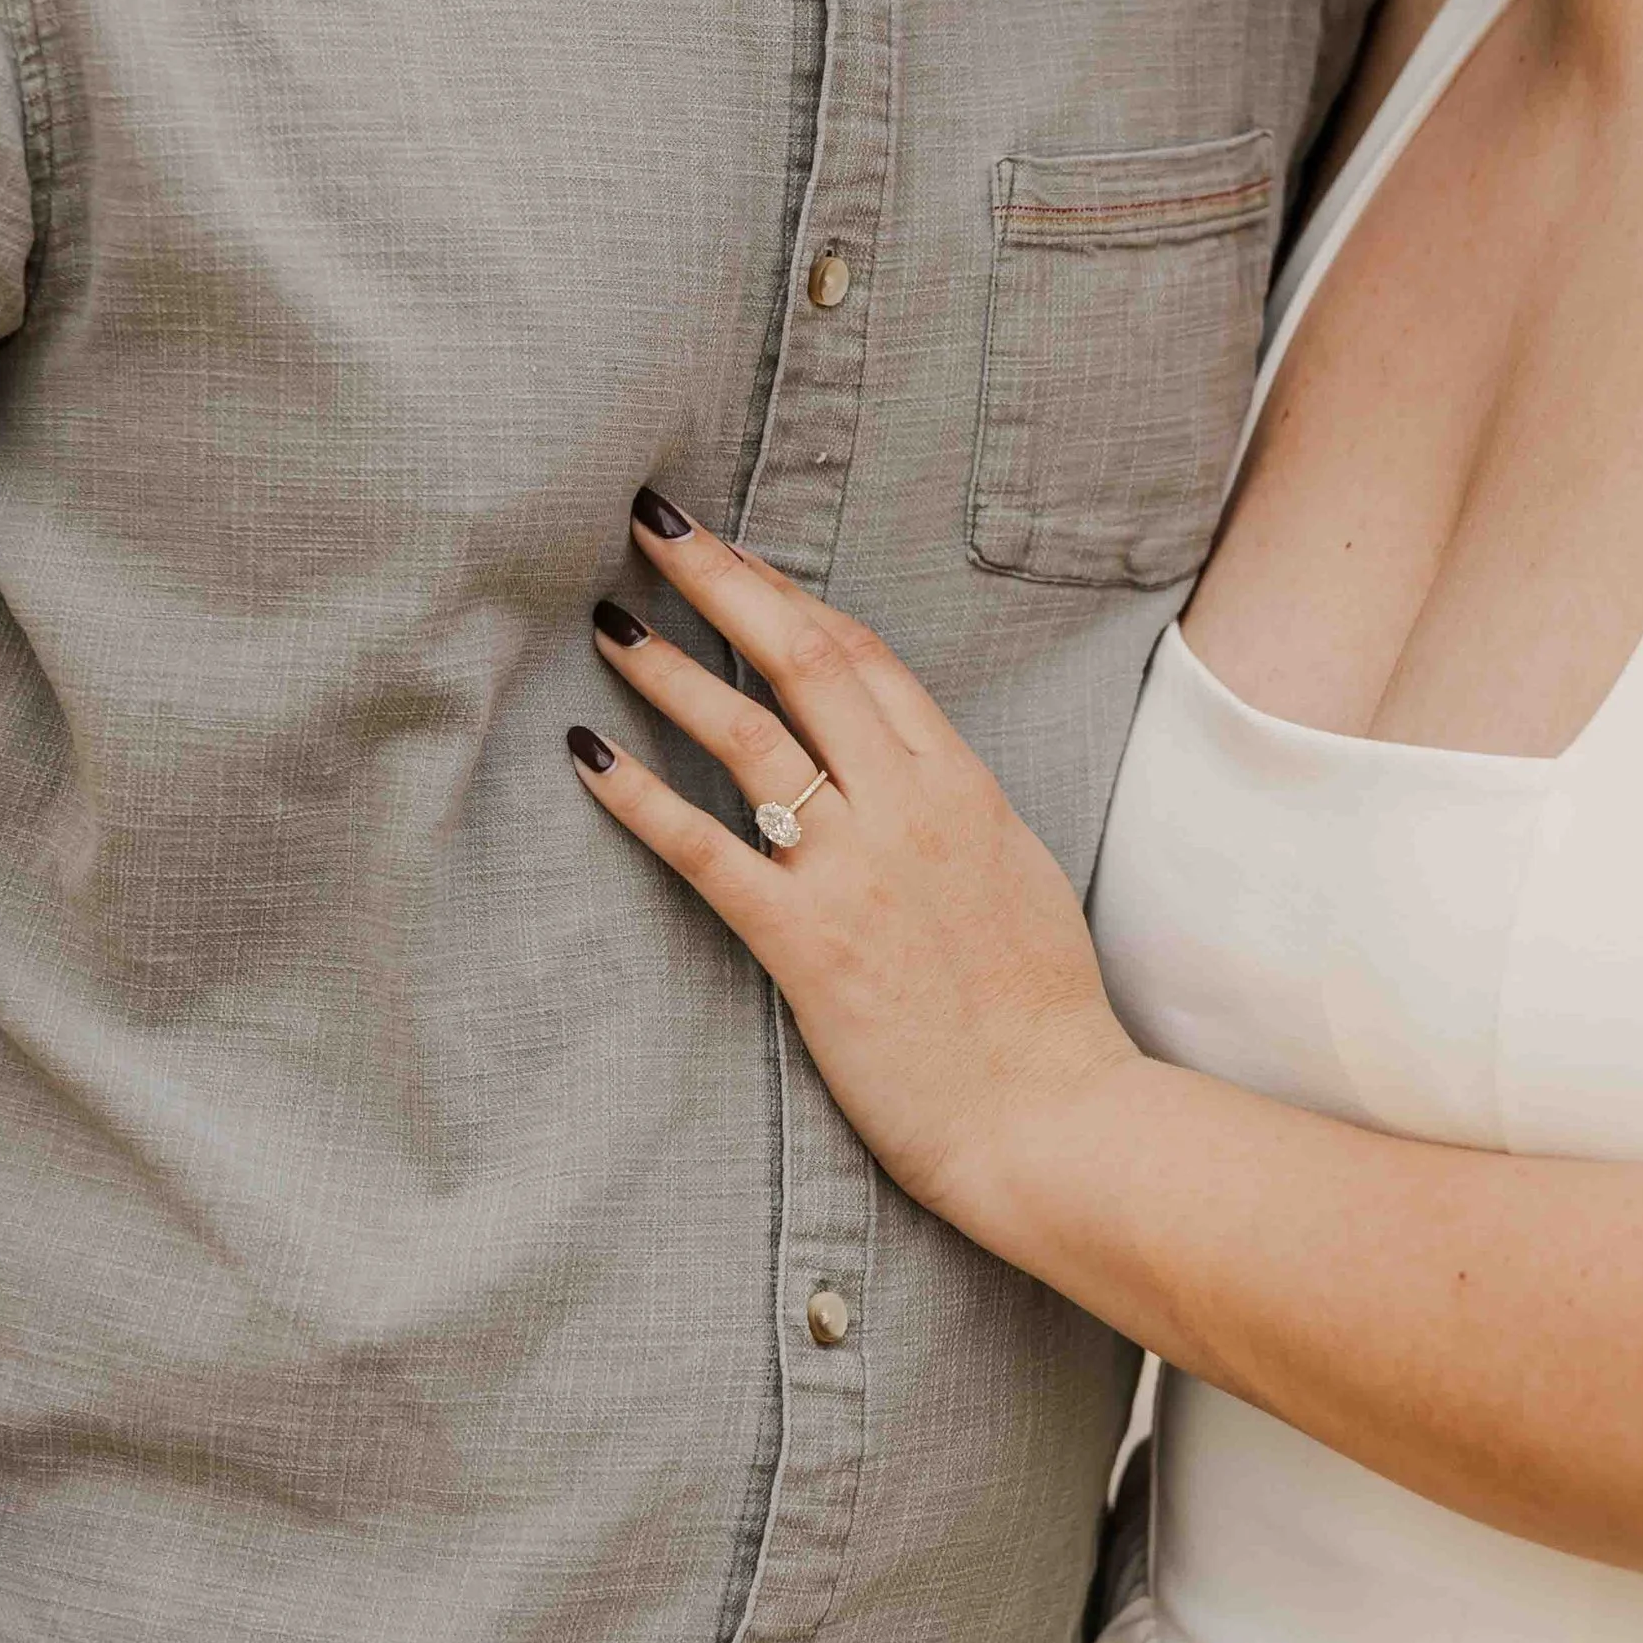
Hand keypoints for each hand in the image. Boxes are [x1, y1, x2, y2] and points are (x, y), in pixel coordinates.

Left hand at [570, 495, 1140, 1243]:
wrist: (1053, 1118)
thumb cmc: (1041, 1018)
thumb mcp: (1014, 877)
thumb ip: (955, 814)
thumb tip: (906, 772)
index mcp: (961, 786)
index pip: (866, 654)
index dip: (790, 592)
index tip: (735, 552)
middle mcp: (907, 807)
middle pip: (803, 659)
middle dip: (722, 580)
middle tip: (652, 524)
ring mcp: (856, 871)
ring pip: (748, 736)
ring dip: (670, 670)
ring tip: (608, 624)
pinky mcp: (807, 944)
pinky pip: (706, 850)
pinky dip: (640, 797)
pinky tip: (589, 755)